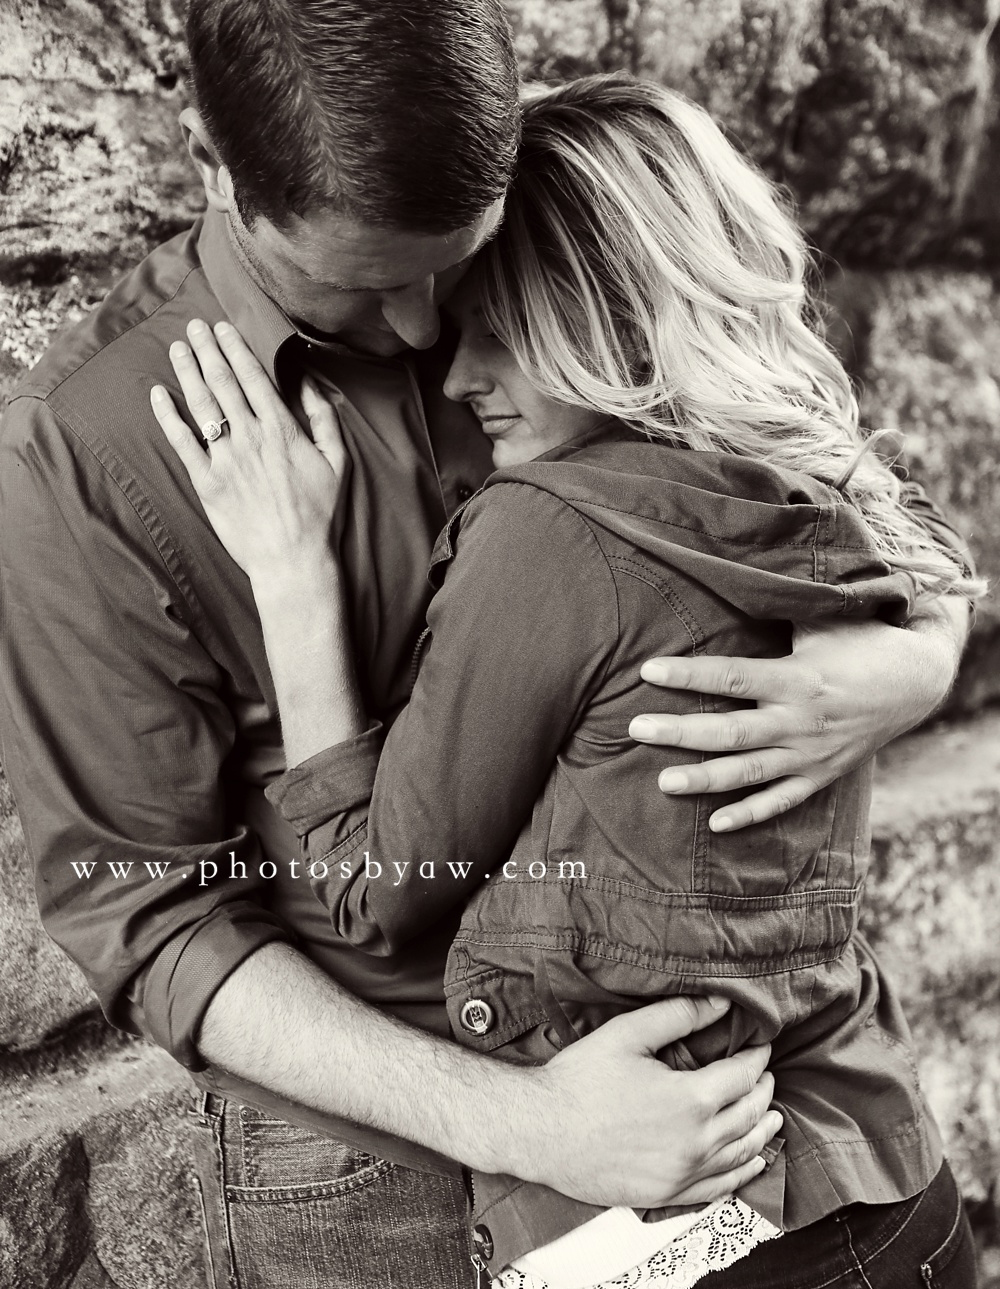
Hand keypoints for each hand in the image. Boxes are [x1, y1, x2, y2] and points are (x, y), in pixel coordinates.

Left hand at [151, 318, 346, 576]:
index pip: (254, 377)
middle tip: (194, 326)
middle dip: (207, 349)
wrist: (293, 559)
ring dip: (187, 372)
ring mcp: (226, 460)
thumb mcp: (336, 461)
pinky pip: (182, 443)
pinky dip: (168, 417)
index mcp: (282, 430)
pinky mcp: (207, 483)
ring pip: (201, 405)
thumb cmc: (320, 513)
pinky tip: (158, 395)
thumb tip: (307, 383)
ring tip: (177, 348)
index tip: (223, 328)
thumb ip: (323, 418)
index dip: (236, 348)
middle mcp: (251, 438)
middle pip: (223, 383)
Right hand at [520, 997, 779, 1207]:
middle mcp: (696, 1141)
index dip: (756, 1057)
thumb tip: (720, 1001)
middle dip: (763, 1091)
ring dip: (763, 1132)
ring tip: (772, 1116)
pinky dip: (743, 1172)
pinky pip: (720, 1188)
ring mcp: (684, 1173)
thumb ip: (679, 1015)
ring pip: (742, 1153)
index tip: (762, 1045)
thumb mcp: (628, 1034)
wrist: (542, 1132)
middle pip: (749, 1115)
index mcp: (692, 1099)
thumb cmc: (581, 1080)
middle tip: (766, 1074)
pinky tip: (751, 1162)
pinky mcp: (667, 1194)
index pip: (743, 1076)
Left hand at [629, 610, 966, 832]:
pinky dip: (750, 814)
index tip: (648, 671)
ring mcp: (809, 754)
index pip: (731, 677)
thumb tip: (730, 573)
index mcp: (796, 677)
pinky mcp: (820, 776)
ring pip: (749, 773)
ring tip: (663, 783)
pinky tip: (715, 825)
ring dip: (705, 780)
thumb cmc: (861, 641)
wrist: (917, 682)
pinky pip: (781, 801)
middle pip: (730, 732)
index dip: (688, 675)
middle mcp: (799, 720)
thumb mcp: (821, 619)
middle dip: (680, 733)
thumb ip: (778, 607)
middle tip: (635, 730)